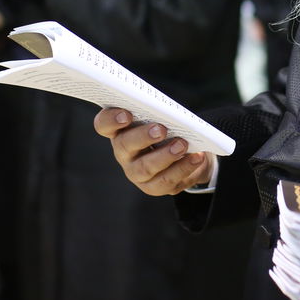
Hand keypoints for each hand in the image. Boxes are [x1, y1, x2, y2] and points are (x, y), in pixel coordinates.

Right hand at [93, 108, 212, 195]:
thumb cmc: (169, 128)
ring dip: (165, 155)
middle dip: (143, 136)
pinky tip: (195, 157)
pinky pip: (166, 180)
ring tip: (182, 145)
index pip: (104, 124)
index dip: (111, 119)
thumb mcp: (162, 117)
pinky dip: (183, 168)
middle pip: (124, 145)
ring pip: (146, 167)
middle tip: (161, 129)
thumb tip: (169, 112)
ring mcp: (136, 171)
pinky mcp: (152, 186)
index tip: (126, 114)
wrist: (187, 153)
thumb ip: (159, 113)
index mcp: (119, 130)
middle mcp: (123, 152)